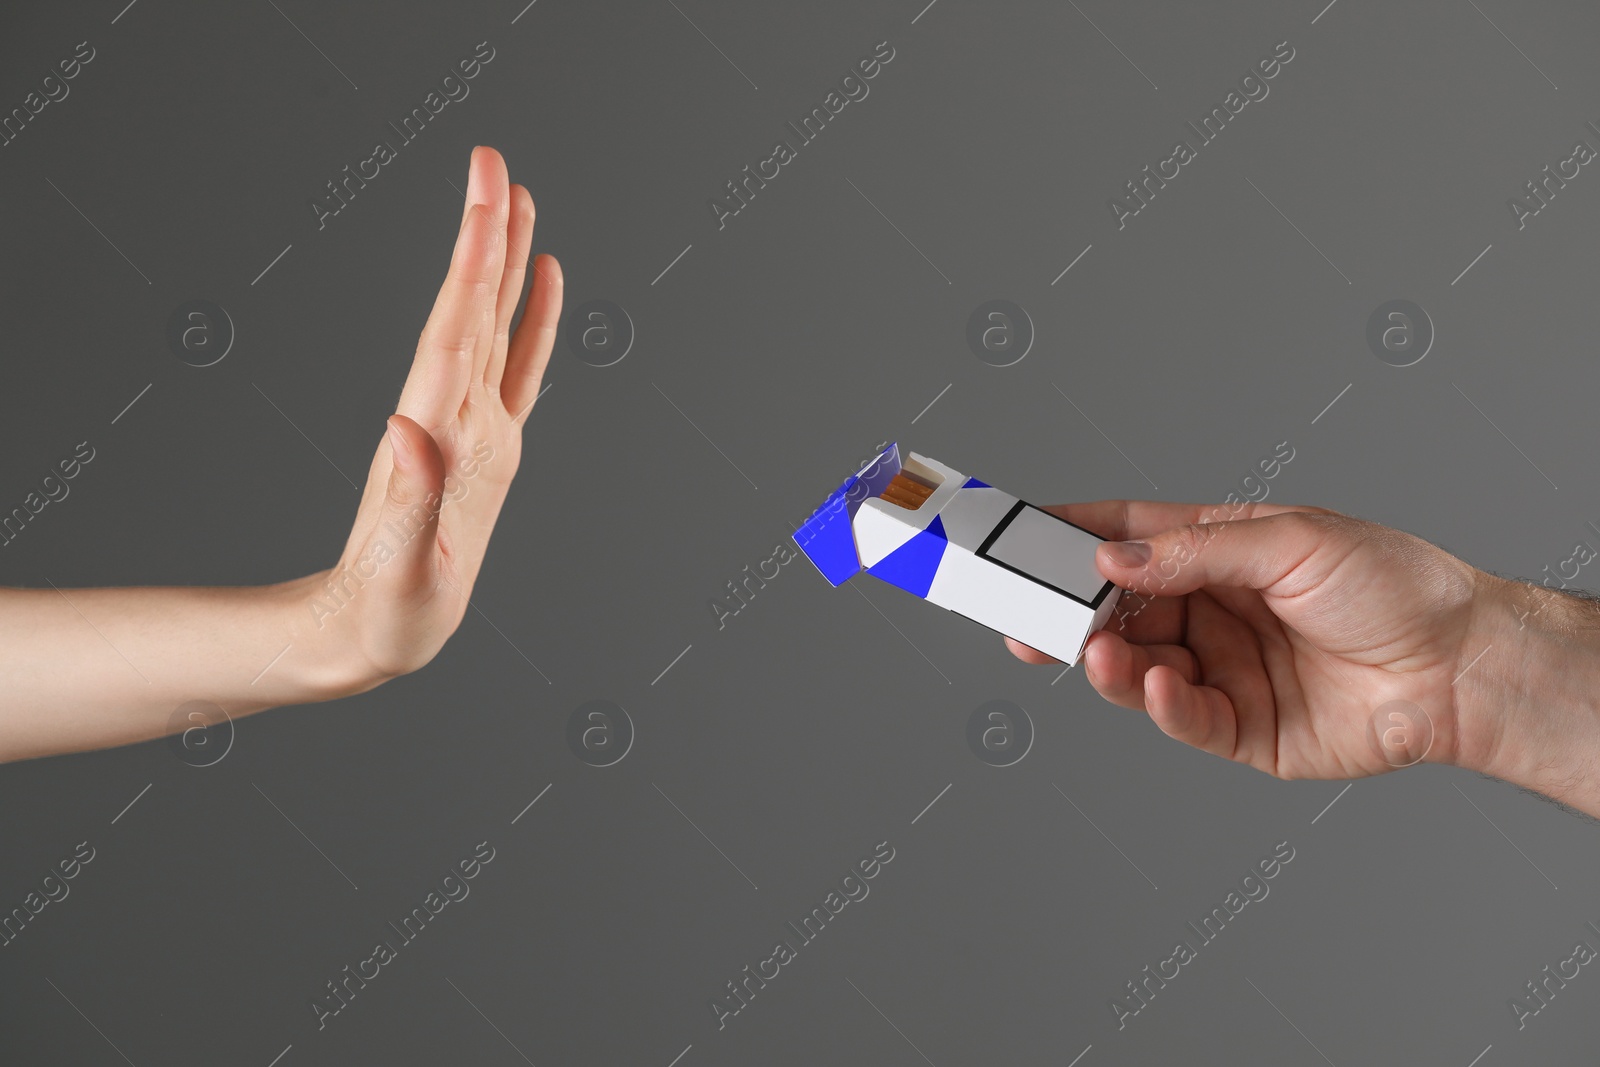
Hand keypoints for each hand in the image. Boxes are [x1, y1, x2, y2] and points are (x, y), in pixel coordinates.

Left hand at [309, 145, 562, 686]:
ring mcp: (470, 428)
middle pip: (470, 307)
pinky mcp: (486, 448)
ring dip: (504, 264)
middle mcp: (450, 415)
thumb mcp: (401, 565)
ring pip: (492, 327)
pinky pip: (515, 371)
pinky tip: (542, 287)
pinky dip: (531, 325)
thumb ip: (412, 495)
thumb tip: (408, 424)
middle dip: (485, 234)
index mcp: (434, 431)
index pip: (457, 325)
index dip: (474, 257)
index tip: (487, 192)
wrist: (370, 632)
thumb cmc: (387, 610)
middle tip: (495, 163)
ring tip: (520, 203)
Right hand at [1004, 501, 1490, 779]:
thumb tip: (1113, 560)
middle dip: (1068, 614)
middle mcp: (1212, 612)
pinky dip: (1163, 705)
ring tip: (1092, 653)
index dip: (1073, 536)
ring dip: (1108, 662)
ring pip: (1139, 668)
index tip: (1019, 536)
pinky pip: (1185, 719)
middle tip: (1023, 615)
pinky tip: (1161, 685)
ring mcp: (1223, 671)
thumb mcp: (1292, 542)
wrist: (1464, 666)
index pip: (1130, 538)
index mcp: (1220, 554)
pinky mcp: (1241, 730)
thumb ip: (1196, 552)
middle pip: (1119, 610)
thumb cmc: (1395, 586)